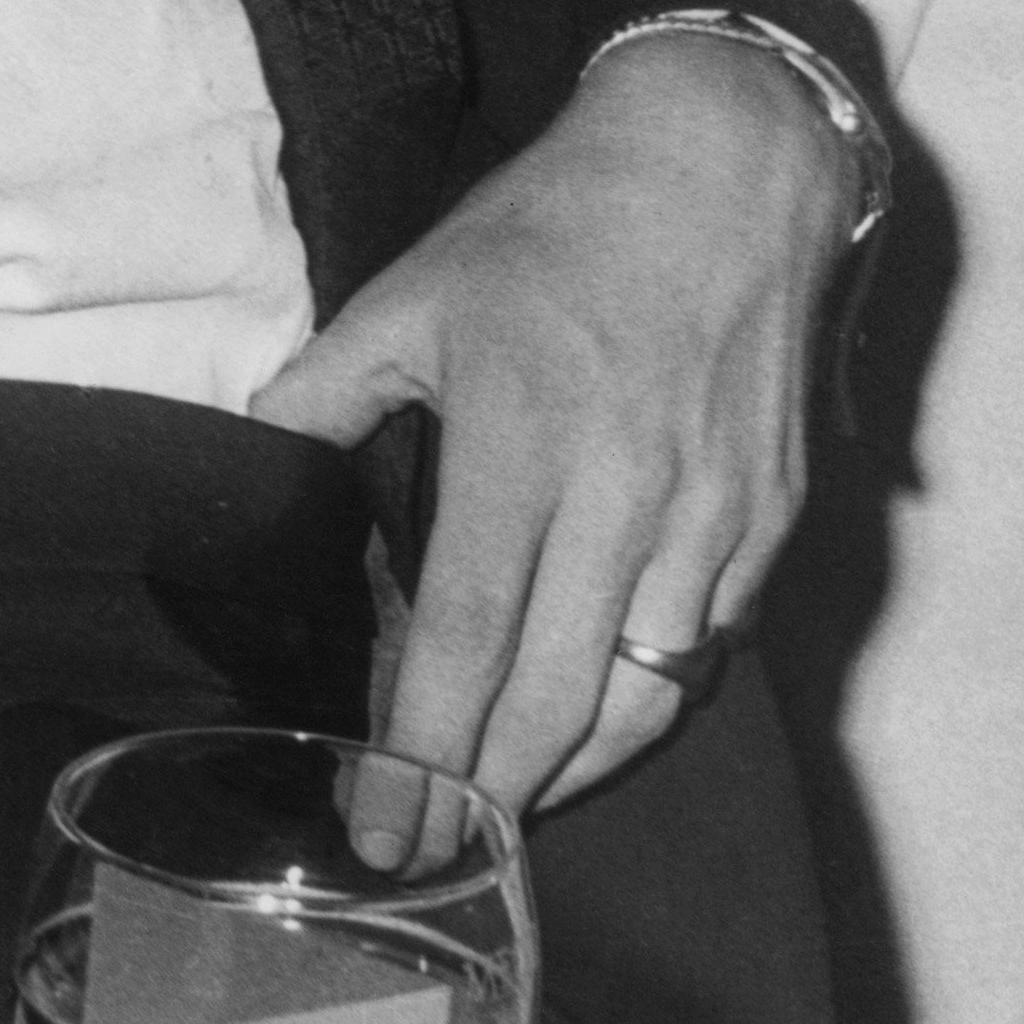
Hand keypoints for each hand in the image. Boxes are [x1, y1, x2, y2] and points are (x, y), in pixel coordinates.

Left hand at [250, 30, 851, 821]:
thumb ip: (325, 393)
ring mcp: (714, 518)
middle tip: (423, 852)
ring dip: (568, 771)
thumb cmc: (551, 231)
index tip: (376, 819)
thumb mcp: (411, 295)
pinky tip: (587, 726)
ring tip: (494, 813)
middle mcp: (630, 499)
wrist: (723, 171)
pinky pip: (705, 651)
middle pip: (557, 696)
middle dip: (486, 796)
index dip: (419, 749)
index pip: (466, 637)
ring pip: (644, 696)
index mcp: (529, 445)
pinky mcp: (770, 521)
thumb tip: (254, 463)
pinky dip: (644, 707)